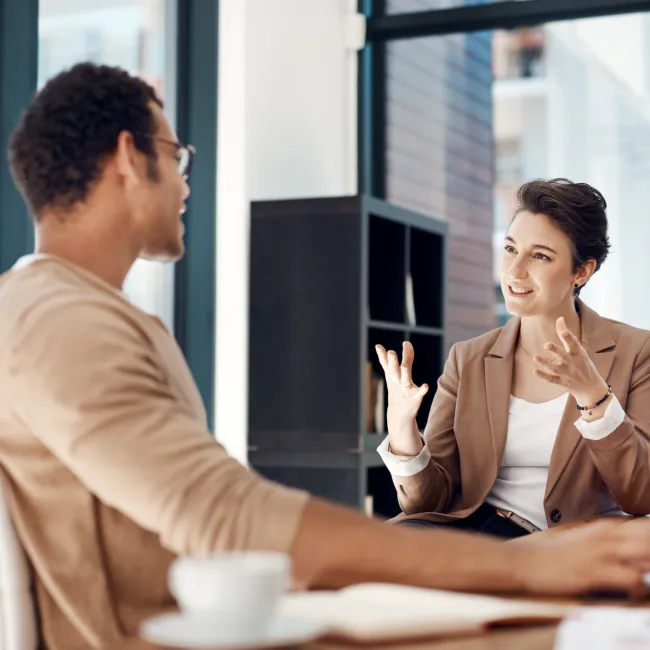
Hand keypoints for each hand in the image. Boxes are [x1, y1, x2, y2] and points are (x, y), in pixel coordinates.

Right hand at [375, 342, 427, 451]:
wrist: (399, 414)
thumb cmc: (397, 390)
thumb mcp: (393, 374)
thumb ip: (395, 358)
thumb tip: (391, 343)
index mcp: (392, 375)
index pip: (387, 363)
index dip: (383, 355)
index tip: (378, 346)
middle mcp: (397, 381)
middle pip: (394, 370)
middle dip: (392, 362)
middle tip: (391, 352)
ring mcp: (405, 389)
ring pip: (405, 380)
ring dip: (405, 373)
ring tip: (405, 366)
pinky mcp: (415, 397)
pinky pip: (419, 393)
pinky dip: (422, 390)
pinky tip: (426, 386)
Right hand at [516, 518, 649, 596]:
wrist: (526, 561)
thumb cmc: (552, 554)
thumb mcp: (581, 538)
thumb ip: (605, 539)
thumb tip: (628, 548)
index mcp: (603, 527)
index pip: (644, 526)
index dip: (649, 538)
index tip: (646, 553)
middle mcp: (605, 536)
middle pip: (649, 538)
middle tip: (646, 566)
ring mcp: (600, 553)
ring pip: (647, 555)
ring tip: (643, 580)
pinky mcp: (595, 572)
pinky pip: (633, 579)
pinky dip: (639, 588)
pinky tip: (632, 593)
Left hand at [533, 317, 608, 406]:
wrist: (591, 387)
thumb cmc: (582, 363)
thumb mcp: (577, 349)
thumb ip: (566, 335)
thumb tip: (560, 318)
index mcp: (578, 353)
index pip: (574, 344)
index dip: (569, 338)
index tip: (563, 332)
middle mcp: (572, 363)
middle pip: (563, 356)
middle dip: (555, 351)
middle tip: (546, 345)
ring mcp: (567, 374)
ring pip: (555, 369)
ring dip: (545, 363)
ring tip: (535, 357)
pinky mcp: (561, 382)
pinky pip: (551, 380)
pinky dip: (543, 376)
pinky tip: (535, 371)